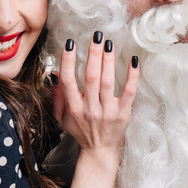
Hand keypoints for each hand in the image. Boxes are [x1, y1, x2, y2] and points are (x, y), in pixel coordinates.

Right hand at [50, 33, 138, 157]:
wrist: (99, 151)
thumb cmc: (81, 130)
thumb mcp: (62, 116)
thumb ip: (57, 95)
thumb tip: (54, 73)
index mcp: (74, 108)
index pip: (68, 81)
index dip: (67, 61)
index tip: (70, 43)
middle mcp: (90, 110)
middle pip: (91, 78)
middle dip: (93, 55)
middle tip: (96, 36)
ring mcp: (108, 112)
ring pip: (108, 82)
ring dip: (108, 61)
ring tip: (109, 44)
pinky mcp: (123, 114)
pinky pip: (129, 92)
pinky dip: (132, 76)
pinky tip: (133, 61)